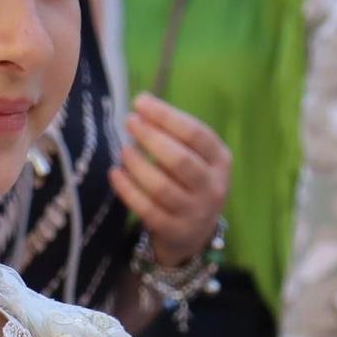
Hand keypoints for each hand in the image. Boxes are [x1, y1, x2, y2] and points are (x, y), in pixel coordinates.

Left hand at [108, 93, 230, 266]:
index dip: (166, 116)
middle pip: (180, 159)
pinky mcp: (174, 231)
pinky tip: (115, 174)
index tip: (141, 102)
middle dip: (151, 137)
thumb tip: (143, 104)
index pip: (196, 134)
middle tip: (129, 122)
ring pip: (161, 186)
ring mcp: (195, 212)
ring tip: (123, 149)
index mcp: (221, 161)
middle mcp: (212, 187)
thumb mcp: (195, 158)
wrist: (194, 234)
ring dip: (137, 164)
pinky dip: (128, 190)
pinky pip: (147, 209)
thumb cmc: (189, 183)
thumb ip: (175, 134)